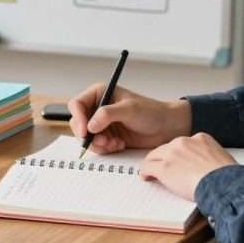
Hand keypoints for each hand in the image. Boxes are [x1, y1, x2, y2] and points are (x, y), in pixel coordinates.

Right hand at [68, 83, 191, 153]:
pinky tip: (119, 144)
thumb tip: (90, 125)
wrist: (166, 127)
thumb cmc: (151, 112)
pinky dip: (106, 148)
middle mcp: (97, 108)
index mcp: (100, 94)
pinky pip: (97, 145)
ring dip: (98, 144)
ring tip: (114, 143)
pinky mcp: (107, 136)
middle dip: (89, 135)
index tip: (85, 131)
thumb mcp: (129, 110)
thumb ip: (107, 115)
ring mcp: (102, 123)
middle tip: (103, 141)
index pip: (77, 104)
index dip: (78, 118)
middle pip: (78, 123)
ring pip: (86, 137)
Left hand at [139, 133, 235, 200]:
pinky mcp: (164, 168)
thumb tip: (206, 166)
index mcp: (200, 138)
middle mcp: (184, 142)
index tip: (176, 161)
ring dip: (151, 164)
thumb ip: (209, 156)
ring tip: (150, 172)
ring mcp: (173, 154)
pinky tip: (146, 177)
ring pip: (154, 156)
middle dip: (163, 158)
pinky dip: (145, 172)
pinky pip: (148, 168)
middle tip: (160, 166)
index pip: (182, 144)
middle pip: (166, 148)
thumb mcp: (221, 157)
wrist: (225, 184)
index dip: (177, 154)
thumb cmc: (228, 177)